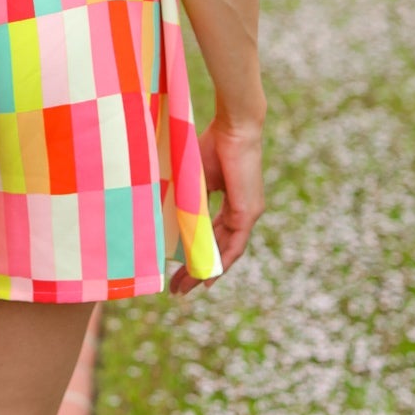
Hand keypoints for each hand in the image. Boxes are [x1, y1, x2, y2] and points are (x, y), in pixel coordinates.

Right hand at [170, 115, 264, 295]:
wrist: (234, 126)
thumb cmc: (212, 142)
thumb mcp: (194, 177)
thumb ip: (187, 199)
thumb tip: (166, 216)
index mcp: (231, 201)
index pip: (214, 234)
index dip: (199, 253)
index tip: (181, 270)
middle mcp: (243, 210)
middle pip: (219, 247)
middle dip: (196, 269)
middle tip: (177, 288)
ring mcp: (248, 212)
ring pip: (226, 250)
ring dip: (206, 270)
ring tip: (186, 287)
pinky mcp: (248, 211)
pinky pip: (234, 244)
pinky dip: (221, 261)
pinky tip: (207, 277)